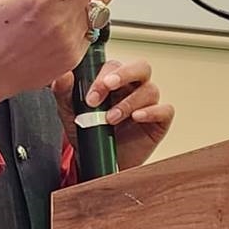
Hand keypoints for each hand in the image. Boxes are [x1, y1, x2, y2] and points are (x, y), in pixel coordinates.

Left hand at [52, 59, 174, 170]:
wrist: (96, 162)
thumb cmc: (88, 132)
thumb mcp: (70, 112)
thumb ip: (64, 91)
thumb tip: (63, 74)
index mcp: (114, 80)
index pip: (114, 66)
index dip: (103, 76)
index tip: (90, 95)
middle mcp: (133, 87)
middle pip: (141, 67)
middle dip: (124, 74)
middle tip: (108, 86)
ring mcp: (148, 103)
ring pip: (150, 89)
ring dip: (129, 102)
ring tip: (111, 118)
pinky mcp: (159, 121)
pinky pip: (165, 109)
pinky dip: (152, 112)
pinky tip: (136, 117)